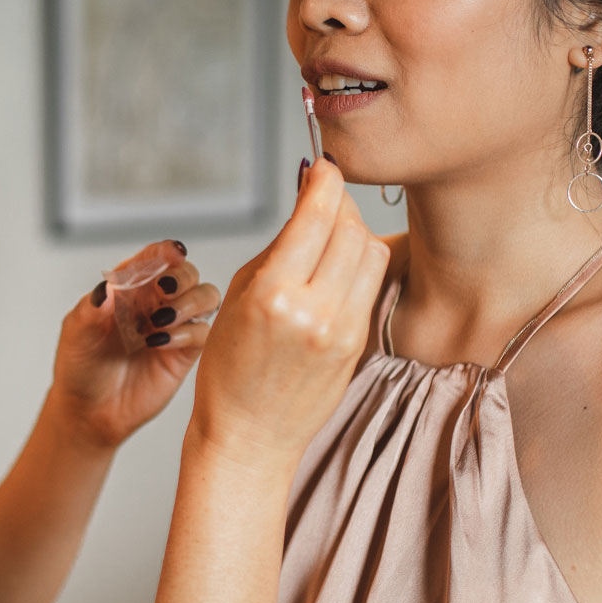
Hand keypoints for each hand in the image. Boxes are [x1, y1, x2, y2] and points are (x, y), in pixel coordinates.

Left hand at [48, 242, 223, 449]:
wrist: (89, 411)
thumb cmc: (80, 366)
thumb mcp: (76, 333)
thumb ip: (91, 309)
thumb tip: (107, 289)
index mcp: (130, 288)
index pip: (155, 257)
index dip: (167, 250)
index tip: (174, 252)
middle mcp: (156, 302)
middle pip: (187, 273)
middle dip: (182, 276)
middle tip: (164, 291)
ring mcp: (173, 326)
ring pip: (205, 297)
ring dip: (189, 302)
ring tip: (160, 320)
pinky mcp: (184, 353)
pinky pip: (203, 332)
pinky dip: (187, 332)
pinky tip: (159, 342)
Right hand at [189, 160, 388, 468]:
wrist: (250, 437)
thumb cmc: (231, 369)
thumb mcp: (240, 296)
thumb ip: (278, 247)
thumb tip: (308, 203)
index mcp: (274, 295)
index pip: (316, 215)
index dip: (324, 181)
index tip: (323, 166)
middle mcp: (315, 311)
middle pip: (351, 227)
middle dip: (339, 205)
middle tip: (324, 201)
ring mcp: (343, 330)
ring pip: (371, 251)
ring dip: (354, 234)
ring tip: (330, 239)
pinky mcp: (358, 343)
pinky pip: (371, 285)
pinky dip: (358, 266)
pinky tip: (337, 270)